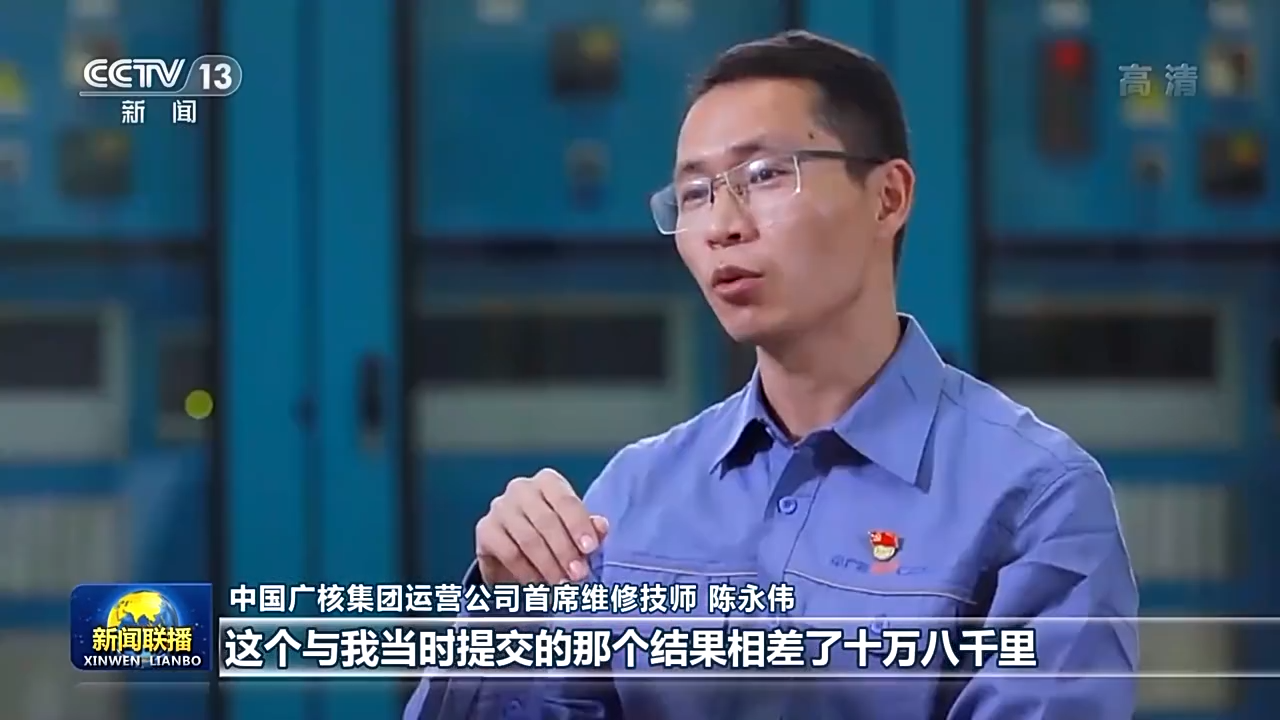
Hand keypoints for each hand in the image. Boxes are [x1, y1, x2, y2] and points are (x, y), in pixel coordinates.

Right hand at [475, 468, 609, 584]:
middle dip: (565, 551)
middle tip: (578, 575)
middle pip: (547, 521)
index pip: (566, 501)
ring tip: (563, 584)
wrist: (514, 547)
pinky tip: (540, 584)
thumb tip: (601, 526)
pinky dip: (527, 573)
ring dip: (549, 566)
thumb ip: (589, 527)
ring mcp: (500, 508)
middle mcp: (521, 489)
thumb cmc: (552, 533)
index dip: (579, 525)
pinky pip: (510, 554)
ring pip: (528, 539)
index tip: (591, 548)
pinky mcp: (485, 529)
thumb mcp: (573, 529)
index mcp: (548, 482)